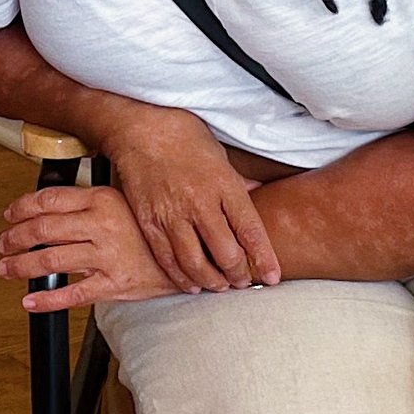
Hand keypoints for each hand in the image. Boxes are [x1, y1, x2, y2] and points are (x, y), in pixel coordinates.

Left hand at [0, 178, 178, 306]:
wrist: (192, 256)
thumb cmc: (155, 231)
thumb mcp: (125, 202)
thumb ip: (91, 203)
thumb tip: (52, 206)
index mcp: (103, 199)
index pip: (50, 200)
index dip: (22, 208)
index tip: (10, 214)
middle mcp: (102, 225)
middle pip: (44, 229)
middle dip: (16, 237)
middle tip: (3, 244)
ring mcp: (107, 256)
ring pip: (52, 259)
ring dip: (22, 265)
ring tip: (7, 268)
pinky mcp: (114, 284)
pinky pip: (72, 294)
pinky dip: (46, 299)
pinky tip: (29, 300)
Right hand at [104, 106, 280, 291]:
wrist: (139, 127)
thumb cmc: (184, 137)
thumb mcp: (221, 156)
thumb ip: (237, 185)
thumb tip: (260, 198)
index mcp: (224, 185)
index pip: (251, 232)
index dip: (264, 260)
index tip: (273, 277)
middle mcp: (200, 203)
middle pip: (226, 254)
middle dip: (239, 275)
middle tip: (243, 282)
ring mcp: (172, 214)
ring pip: (196, 263)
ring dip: (212, 281)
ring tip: (220, 286)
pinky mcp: (149, 221)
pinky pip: (167, 258)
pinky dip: (181, 277)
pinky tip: (192, 284)